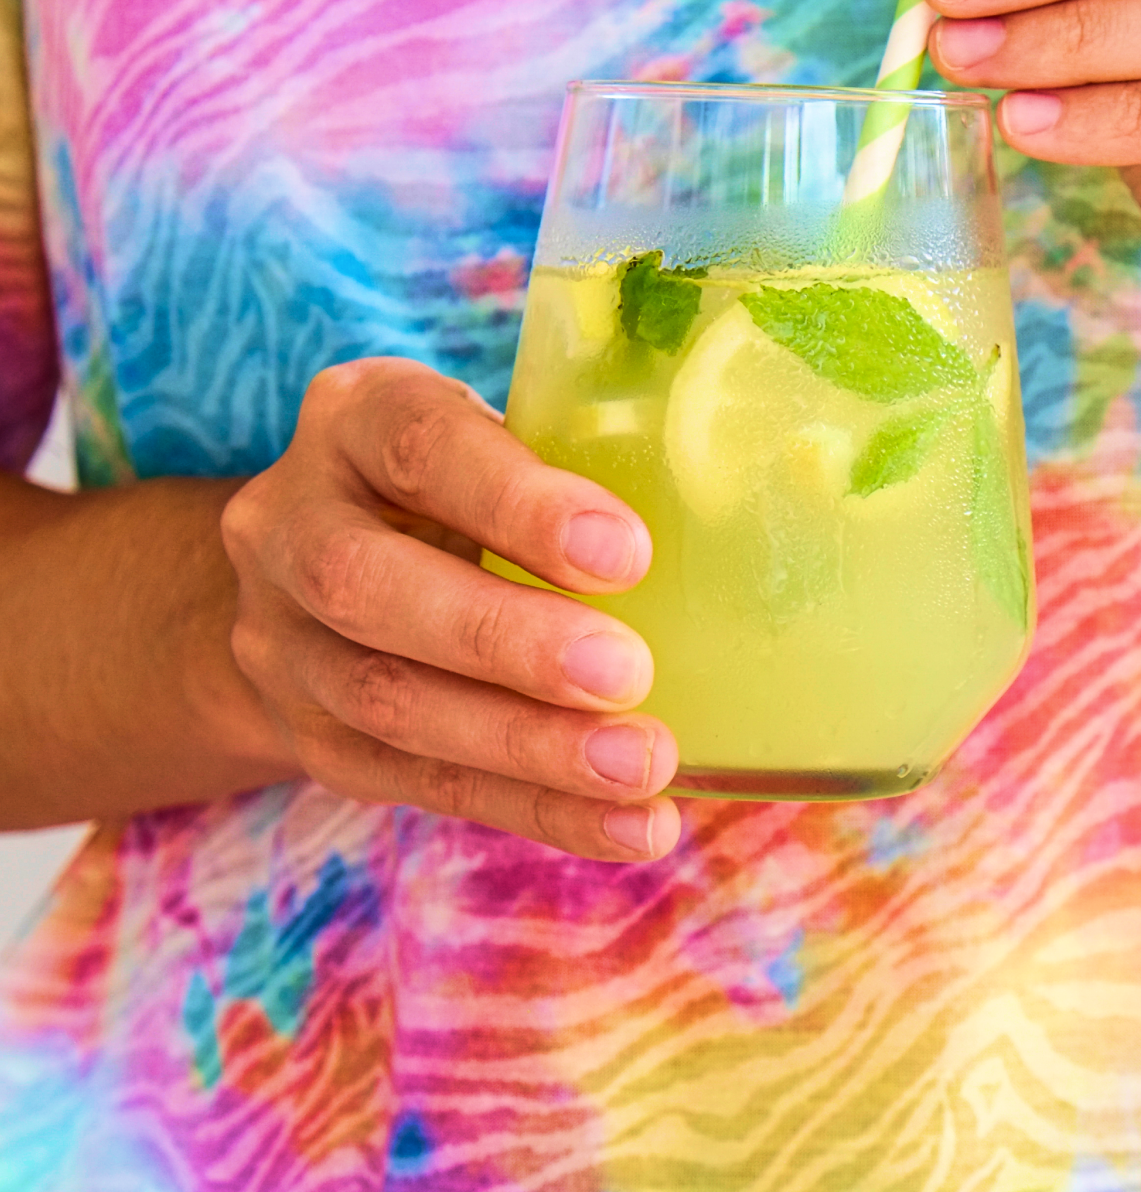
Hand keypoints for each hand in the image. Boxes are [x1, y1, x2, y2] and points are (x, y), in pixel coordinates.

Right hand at [220, 358, 680, 860]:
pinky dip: (535, 811)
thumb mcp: (496, 435)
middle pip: (371, 586)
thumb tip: (751, 500)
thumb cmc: (461, 483)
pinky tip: (630, 826)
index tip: (625, 553)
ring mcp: (285, 642)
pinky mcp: (313, 739)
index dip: (519, 503)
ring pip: (390, 703)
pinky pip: (422, 785)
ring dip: (528, 748)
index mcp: (354, 418)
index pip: (421, 445)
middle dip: (506, 639)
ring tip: (643, 766)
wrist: (315, 574)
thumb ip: (577, 458)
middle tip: (628, 675)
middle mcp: (291, 524)